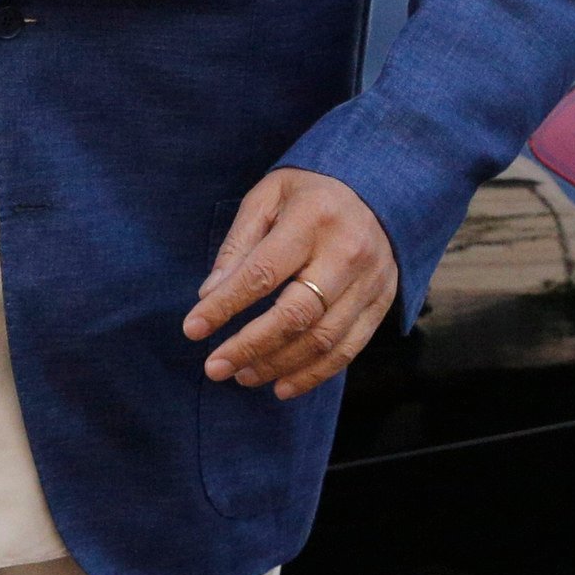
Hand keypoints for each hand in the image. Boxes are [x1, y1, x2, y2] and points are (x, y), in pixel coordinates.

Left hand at [183, 168, 399, 399]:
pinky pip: (348, 349)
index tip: (192, 329)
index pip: (262, 273)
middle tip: (214, 367)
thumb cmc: (309, 192)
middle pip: (295, 314)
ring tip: (242, 376)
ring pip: (322, 339)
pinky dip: (313, 374)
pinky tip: (282, 386)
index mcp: (313, 218)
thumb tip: (210, 294)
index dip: (225, 306)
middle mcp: (347, 252)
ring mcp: (371, 281)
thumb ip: (239, 245)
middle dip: (249, 346)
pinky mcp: (382, 303)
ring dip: (277, 365)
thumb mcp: (267, 197)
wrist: (380, 187)